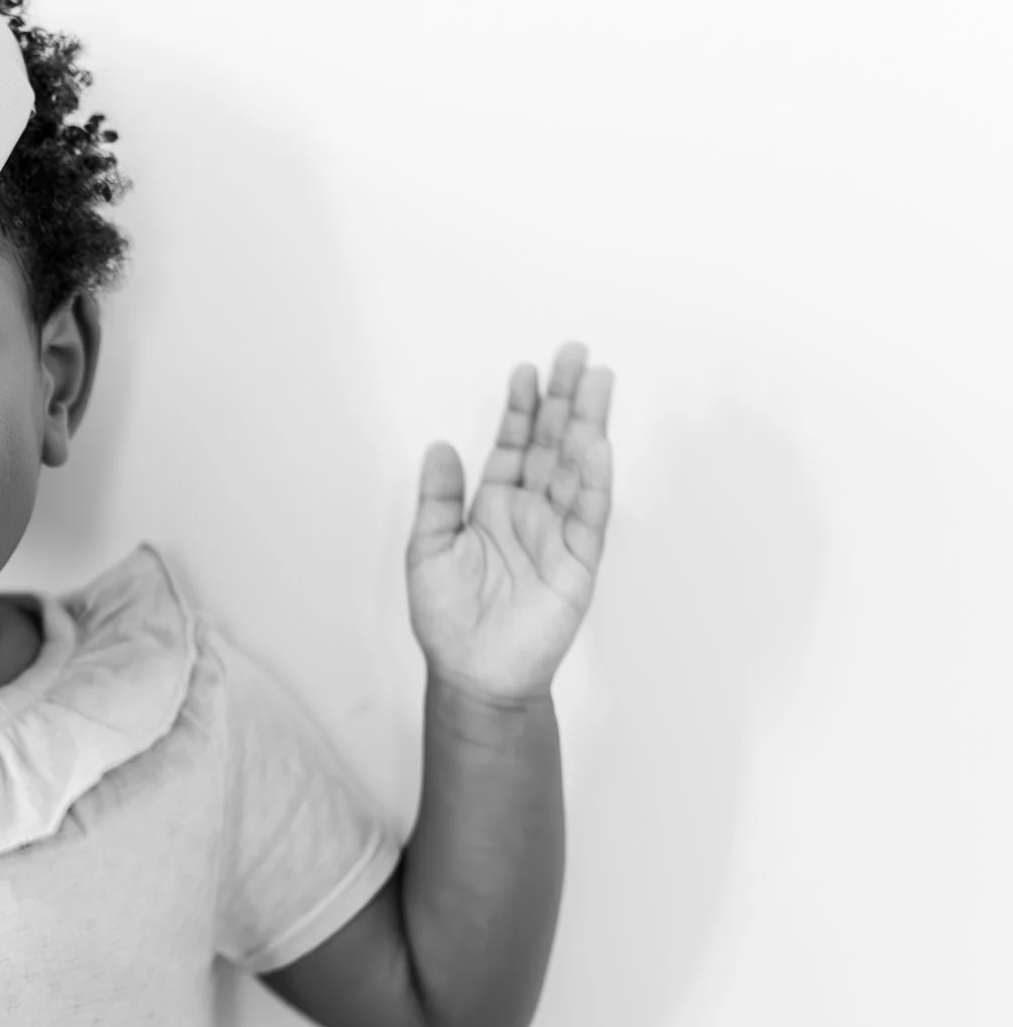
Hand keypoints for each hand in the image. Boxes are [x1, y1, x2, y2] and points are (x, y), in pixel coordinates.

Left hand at [407, 341, 615, 705]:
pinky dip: (594, 480)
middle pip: (551, 445)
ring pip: (576, 469)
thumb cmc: (448, 618)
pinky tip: (597, 445)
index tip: (525, 370)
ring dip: (586, 425)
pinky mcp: (578, 562)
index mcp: (493, 507)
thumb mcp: (428, 550)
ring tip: (596, 382)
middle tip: (575, 353)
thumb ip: (438, 499)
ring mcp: (558, 534)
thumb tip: (439, 446)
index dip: (519, 409)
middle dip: (562, 399)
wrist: (473, 673)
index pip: (511, 446)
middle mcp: (529, 512)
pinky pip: (589, 515)